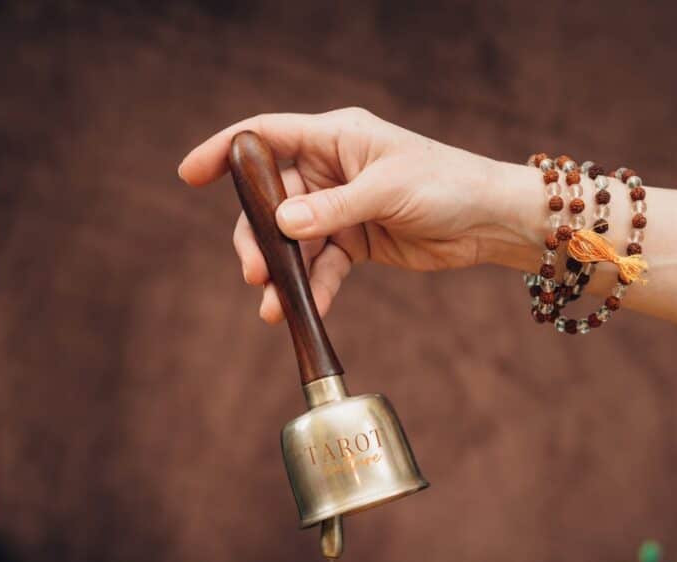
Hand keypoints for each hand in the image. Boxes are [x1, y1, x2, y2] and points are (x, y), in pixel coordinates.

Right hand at [178, 108, 536, 322]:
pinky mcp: (355, 241)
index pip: (266, 136)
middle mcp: (332, 170)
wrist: (488, 222)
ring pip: (293, 240)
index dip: (225, 151)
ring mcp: (341, 208)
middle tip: (252, 271)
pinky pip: (322, 266)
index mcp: (335, 139)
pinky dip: (313, 288)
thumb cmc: (445, 184)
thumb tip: (281, 224)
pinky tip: (304, 311)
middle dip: (257, 237)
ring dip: (281, 272)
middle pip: (271, 200)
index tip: (189, 174)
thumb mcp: (388, 190)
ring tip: (273, 305)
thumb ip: (333, 208)